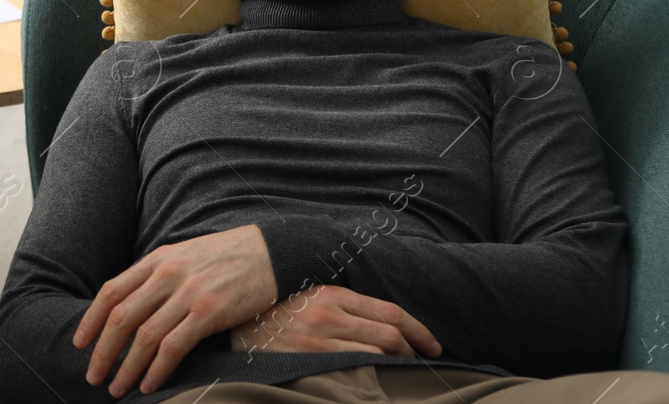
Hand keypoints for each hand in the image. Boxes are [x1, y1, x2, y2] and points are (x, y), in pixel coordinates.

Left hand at [73, 224, 276, 396]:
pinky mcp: (208, 312)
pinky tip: (148, 385)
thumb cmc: (224, 258)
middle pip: (121, 317)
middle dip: (102, 351)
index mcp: (155, 260)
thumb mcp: (182, 257)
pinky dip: (156, 369)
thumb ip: (155, 277)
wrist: (269, 252)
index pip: (110, 292)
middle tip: (92, 376)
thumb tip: (128, 307)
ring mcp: (187, 293)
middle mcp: (166, 275)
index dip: (90, 320)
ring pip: (143, 336)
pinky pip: (173, 346)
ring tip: (116, 387)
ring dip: (126, 367)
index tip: (79, 344)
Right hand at [232, 283, 441, 359]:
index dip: (419, 330)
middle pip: (390, 332)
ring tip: (402, 369)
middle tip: (422, 361)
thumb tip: (383, 321)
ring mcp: (320, 337)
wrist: (234, 325)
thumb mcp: (308, 297)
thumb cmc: (275, 312)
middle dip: (413, 349)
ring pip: (377, 351)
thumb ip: (341, 304)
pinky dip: (373, 371)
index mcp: (331, 293)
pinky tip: (376, 375)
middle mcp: (329, 313)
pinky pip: (355, 365)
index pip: (390, 311)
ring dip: (395, 363)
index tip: (434, 345)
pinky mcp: (310, 357)